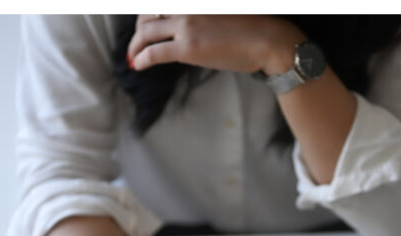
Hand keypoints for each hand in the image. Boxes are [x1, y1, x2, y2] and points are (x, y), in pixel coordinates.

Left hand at [127, 15, 304, 75]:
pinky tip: (137, 64)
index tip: (145, 24)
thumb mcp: (220, 9)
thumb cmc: (251, 26)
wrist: (267, 39)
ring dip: (135, 45)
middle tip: (137, 43)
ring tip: (133, 56)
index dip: (148, 14)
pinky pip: (154, 52)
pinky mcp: (187, 47)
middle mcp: (185, 6)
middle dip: (138, 30)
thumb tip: (184, 23)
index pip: (159, 4)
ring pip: (146, 33)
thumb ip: (199, 13)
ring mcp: (185, 25)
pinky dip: (141, 58)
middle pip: (147, 14)